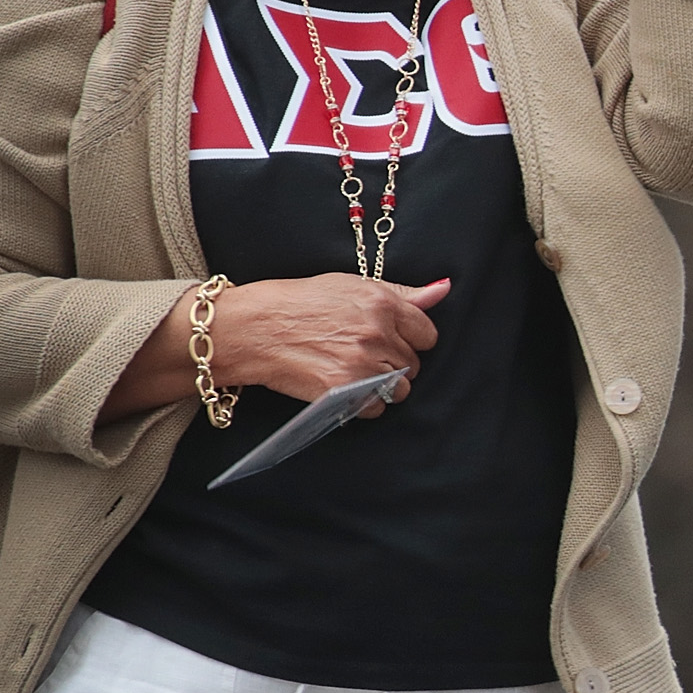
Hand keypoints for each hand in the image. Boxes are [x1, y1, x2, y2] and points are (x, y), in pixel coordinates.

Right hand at [210, 276, 449, 413]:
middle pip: (413, 364)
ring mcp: (361, 364)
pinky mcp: (344, 390)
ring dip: (382, 386)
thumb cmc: (295, 302)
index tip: (391, 339)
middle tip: (361, 353)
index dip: (410, 338)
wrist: (249, 328)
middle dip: (394, 362)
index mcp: (381, 304)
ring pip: (399, 389)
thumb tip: (442, 290)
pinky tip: (342, 387)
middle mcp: (376, 333)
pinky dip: (363, 404)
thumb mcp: (348, 285)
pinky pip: (375, 407)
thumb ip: (401, 293)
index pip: (427, 334)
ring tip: (353, 371)